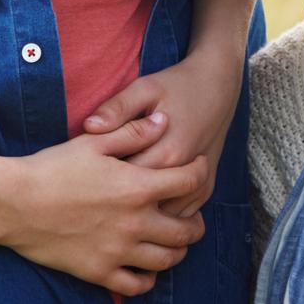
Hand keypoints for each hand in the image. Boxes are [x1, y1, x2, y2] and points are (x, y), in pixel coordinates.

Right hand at [0, 114, 208, 295]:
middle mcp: (136, 223)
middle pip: (188, 230)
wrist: (13, 203)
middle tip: (192, 215)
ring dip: (178, 250)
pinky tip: (146, 267)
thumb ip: (133, 132)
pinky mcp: (99, 272)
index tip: (197, 168)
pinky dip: (148, 279)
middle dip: (197, 221)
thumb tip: (164, 120)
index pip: (190, 182)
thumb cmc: (52, 168)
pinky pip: (137, 285)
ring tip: (173, 241)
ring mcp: (119, 251)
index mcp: (138, 187)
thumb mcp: (93, 142)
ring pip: (169, 260)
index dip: (200, 172)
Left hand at [85, 45, 244, 218]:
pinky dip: (162, 217)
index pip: (124, 181)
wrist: (218, 86)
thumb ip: (117, 108)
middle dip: (117, 202)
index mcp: (166, 151)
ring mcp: (199, 185)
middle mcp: (183, 174)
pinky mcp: (206, 189)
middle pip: (143, 203)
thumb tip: (89, 126)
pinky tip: (142, 208)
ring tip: (115, 204)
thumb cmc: (176, 86)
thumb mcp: (144, 88)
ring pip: (164, 216)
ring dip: (141, 214)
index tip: (85, 178)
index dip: (101, 182)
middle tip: (95, 194)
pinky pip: (181, 216)